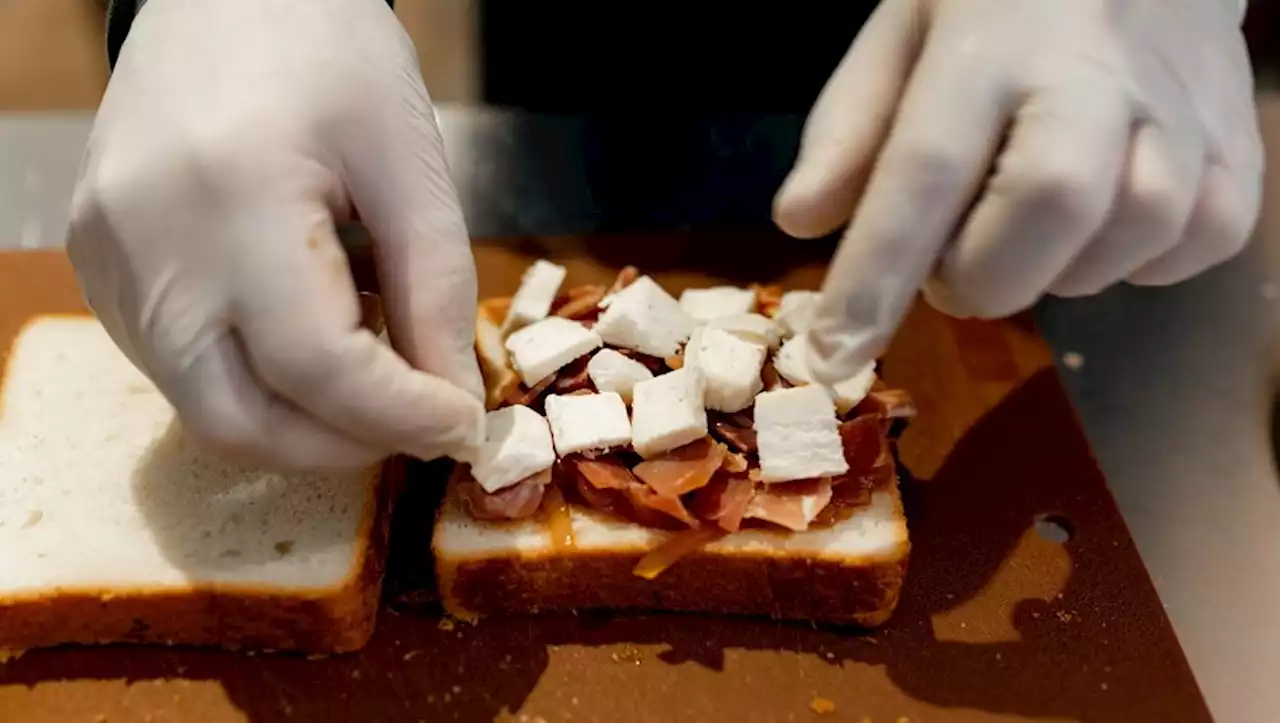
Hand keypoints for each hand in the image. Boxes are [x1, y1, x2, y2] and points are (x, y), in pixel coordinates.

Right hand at [67, 0, 484, 469]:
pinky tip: (308, 332)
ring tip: (371, 364)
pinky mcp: (99, 265)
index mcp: (230, 201)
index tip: (463, 425)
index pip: (318, 367)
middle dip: (343, 445)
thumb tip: (452, 403)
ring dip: (300, 418)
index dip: (401, 415)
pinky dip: (256, 380)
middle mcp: (145, 247)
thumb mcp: (409, 162)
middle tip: (418, 419)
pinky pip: (178, 366)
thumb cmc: (328, 50)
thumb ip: (435, 291)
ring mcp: (108, 262)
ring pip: (205, 406)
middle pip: (240, 420)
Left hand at [774, 0, 1262, 381]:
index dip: (877, 275)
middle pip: (1051, 205)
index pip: (925, 169)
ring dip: (1060, 272)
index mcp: (990, 42)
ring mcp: (1181, 103)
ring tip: (1020, 236)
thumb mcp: (900, 34)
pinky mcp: (1239, 139)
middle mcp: (1094, 69)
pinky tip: (1097, 229)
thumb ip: (849, 128)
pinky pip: (1200, 241)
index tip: (833, 356)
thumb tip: (800, 223)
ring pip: (1137, 231)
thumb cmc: (999, 2)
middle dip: (984, 278)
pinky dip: (1139, 263)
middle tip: (949, 276)